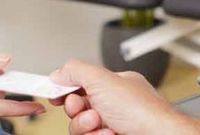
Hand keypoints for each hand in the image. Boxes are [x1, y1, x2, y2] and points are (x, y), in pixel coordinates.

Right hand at [49, 59, 199, 134]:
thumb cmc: (143, 111)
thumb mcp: (104, 79)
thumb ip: (77, 71)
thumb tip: (58, 72)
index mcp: (113, 85)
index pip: (82, 83)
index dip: (66, 88)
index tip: (55, 94)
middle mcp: (113, 105)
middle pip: (77, 108)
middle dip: (78, 111)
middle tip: (89, 111)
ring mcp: (112, 124)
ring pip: (80, 128)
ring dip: (87, 127)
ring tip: (103, 125)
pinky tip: (112, 134)